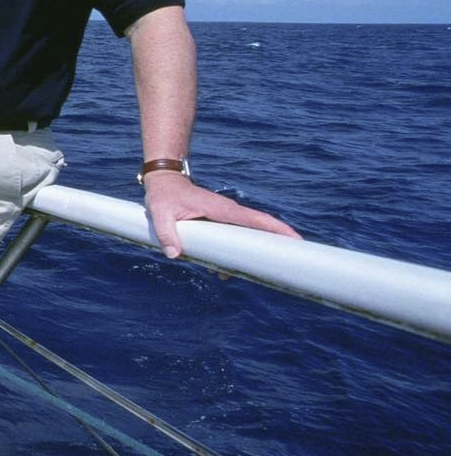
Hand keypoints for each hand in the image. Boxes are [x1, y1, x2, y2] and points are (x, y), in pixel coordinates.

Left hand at [142, 172, 300, 257]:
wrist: (163, 181)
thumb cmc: (163, 195)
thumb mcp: (160, 214)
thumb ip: (166, 233)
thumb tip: (175, 255)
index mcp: (221, 209)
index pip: (255, 219)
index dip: (276, 229)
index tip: (296, 240)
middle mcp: (228, 212)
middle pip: (259, 228)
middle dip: (275, 243)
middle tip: (290, 262)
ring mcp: (225, 217)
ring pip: (246, 235)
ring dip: (250, 254)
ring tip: (248, 274)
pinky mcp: (218, 222)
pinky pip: (233, 237)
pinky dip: (233, 253)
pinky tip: (221, 270)